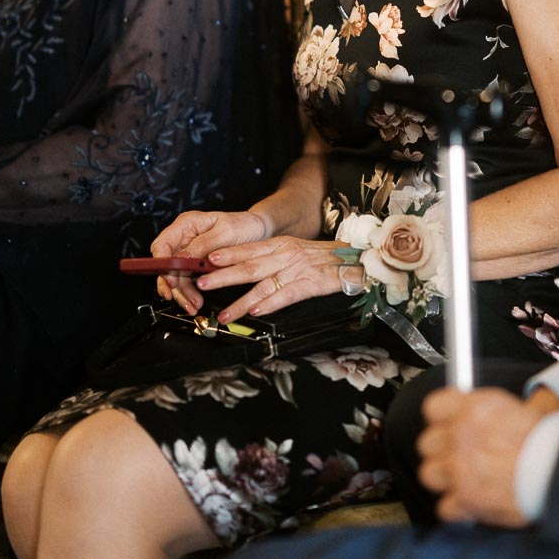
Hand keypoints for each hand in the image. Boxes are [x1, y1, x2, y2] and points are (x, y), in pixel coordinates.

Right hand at [151, 208, 269, 314]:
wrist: (257, 231)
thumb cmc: (243, 225)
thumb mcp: (226, 231)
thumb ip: (204, 243)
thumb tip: (184, 256)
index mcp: (187, 224)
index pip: (163, 243)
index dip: (162, 262)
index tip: (169, 277)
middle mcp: (184, 238)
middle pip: (166, 264)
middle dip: (172, 283)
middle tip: (180, 297)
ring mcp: (189, 252)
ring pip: (175, 276)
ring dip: (182, 292)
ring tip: (192, 304)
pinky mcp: (196, 264)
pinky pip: (186, 280)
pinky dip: (189, 292)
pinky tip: (194, 301)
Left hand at [155, 217, 348, 323]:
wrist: (357, 261)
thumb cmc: (324, 258)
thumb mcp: (296, 250)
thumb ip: (272, 257)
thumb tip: (244, 267)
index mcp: (281, 244)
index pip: (248, 249)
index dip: (226, 254)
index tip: (205, 260)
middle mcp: (286, 254)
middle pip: (249, 266)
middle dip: (223, 275)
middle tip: (201, 283)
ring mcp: (297, 270)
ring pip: (262, 285)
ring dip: (240, 301)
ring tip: (223, 314)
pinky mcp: (310, 285)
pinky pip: (285, 296)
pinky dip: (269, 304)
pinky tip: (255, 312)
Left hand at [417, 386, 558, 526]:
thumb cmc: (547, 442)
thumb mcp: (516, 410)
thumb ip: (482, 412)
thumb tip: (469, 413)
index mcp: (474, 408)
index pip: (433, 407)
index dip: (441, 418)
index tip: (448, 424)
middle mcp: (461, 436)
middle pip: (426, 443)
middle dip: (441, 451)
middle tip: (459, 455)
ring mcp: (460, 469)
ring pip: (429, 474)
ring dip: (445, 479)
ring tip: (465, 480)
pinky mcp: (466, 501)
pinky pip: (444, 508)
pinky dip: (458, 510)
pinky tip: (473, 502)